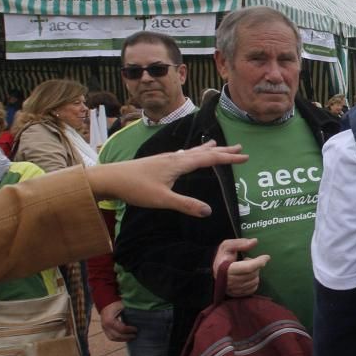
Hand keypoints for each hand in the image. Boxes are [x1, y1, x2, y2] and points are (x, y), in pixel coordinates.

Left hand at [86, 141, 246, 216]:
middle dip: (222, 151)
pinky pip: (185, 154)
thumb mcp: (162, 199)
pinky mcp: (160, 162)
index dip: (228, 158)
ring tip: (219, 144)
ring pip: (194, 151)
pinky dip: (195, 152)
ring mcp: (167, 158)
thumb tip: (209, 211)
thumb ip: (186, 204)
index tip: (244, 157)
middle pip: (204, 152)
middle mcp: (175, 157)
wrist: (110, 178)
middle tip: (239, 148)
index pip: (209, 159)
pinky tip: (190, 154)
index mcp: (179, 164)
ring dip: (209, 150)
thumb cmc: (136, 188)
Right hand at [99, 301, 136, 341]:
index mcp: (110, 320)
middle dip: (127, 336)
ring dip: (123, 339)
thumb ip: (130, 311)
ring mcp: (104, 328)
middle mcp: (105, 326)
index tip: (136, 329)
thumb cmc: (116, 304)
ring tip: (131, 337)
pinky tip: (126, 337)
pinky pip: (111, 337)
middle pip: (117, 335)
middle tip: (135, 335)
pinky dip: (119, 339)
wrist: (106, 303)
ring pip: (113, 338)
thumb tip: (142, 315)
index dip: (130, 330)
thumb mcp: (123, 306)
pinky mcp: (104, 330)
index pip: (121, 329)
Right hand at [213, 238, 269, 296]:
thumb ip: (240, 243)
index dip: (259, 262)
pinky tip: (248, 276)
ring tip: (247, 268)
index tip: (267, 257)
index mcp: (225, 269)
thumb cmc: (223, 257)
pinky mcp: (236, 294)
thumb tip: (255, 241)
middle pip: (252, 274)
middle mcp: (228, 281)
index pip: (247, 267)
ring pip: (254, 282)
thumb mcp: (227, 246)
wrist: (216, 270)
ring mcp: (232, 289)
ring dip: (255, 273)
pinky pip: (253, 289)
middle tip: (250, 260)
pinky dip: (254, 281)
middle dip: (256, 266)